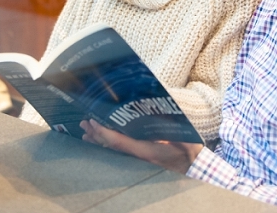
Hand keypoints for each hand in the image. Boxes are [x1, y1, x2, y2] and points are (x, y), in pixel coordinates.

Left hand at [80, 119, 202, 173]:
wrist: (193, 165)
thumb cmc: (189, 151)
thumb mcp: (183, 137)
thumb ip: (171, 125)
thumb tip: (161, 110)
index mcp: (146, 150)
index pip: (120, 142)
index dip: (104, 132)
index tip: (93, 122)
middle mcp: (139, 154)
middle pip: (112, 145)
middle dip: (97, 135)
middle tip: (83, 124)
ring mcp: (139, 156)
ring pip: (114, 148)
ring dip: (100, 140)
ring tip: (86, 133)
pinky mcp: (141, 155)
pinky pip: (121, 148)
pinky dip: (109, 142)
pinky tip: (102, 139)